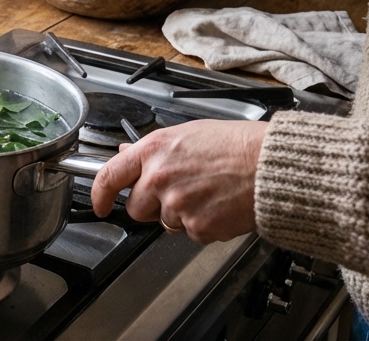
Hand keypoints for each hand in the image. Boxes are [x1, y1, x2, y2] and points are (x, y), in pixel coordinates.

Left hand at [91, 120, 267, 243]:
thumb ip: (153, 150)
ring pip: (164, 222)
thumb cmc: (236, 146)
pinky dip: (202, 225)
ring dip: (179, 215)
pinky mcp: (197, 227)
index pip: (109, 176)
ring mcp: (177, 205)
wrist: (269, 166)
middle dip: (150, 205)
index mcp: (153, 151)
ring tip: (206, 194)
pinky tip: (218, 206)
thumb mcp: (186, 134)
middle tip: (178, 192)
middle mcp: (159, 178)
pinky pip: (190, 234)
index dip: (99, 194)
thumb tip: (126, 154)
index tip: (99, 204)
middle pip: (135, 207)